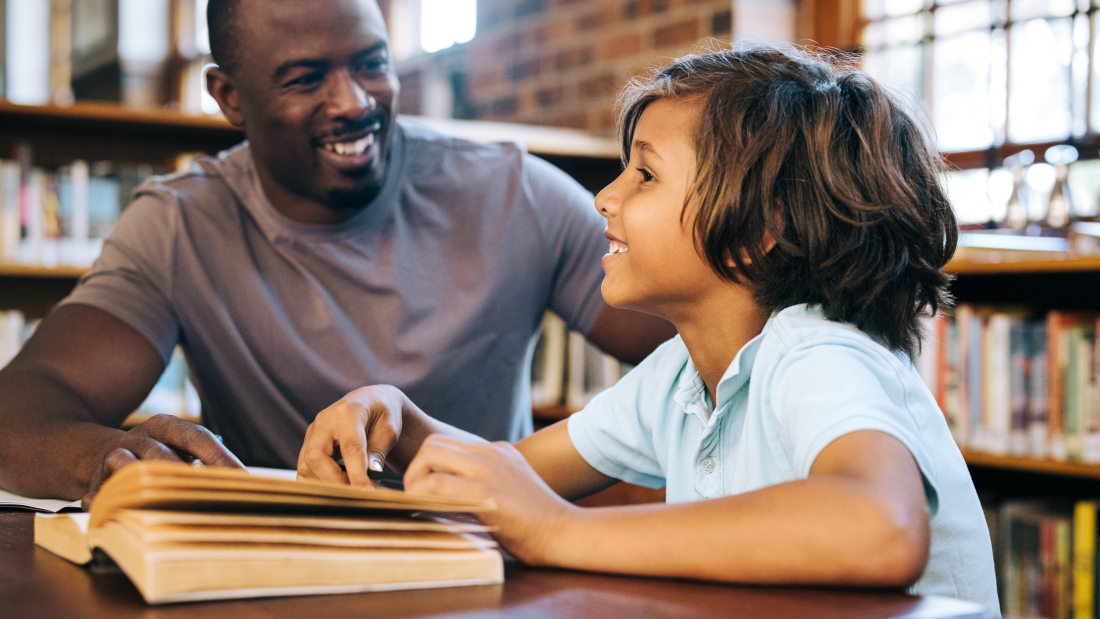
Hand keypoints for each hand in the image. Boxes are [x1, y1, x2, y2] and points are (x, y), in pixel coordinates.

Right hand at [82, 414, 243, 508]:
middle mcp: (139, 439)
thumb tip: (239, 484)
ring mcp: (113, 459)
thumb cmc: (153, 454)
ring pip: (128, 470)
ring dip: (147, 489)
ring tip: (167, 507)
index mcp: (165, 426)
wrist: (92, 452)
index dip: (220, 457)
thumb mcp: (175, 448)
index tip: (243, 479)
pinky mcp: (93, 483)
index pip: (197, 437)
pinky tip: (125, 519)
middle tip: (208, 499)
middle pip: (161, 454)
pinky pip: (100, 495)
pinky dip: (110, 506)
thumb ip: (201, 461)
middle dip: (184, 478)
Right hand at [297, 385, 404, 486]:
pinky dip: (317, 483)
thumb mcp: (389, 429)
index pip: (350, 447)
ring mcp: (312, 433)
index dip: (357, 473)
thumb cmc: (384, 414)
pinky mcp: (308, 445)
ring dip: (325, 484)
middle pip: (316, 457)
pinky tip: (337, 487)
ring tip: (350, 489)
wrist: (371, 402)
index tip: (366, 492)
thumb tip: (372, 474)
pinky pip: (304, 470)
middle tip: (357, 493)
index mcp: (348, 411)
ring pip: (305, 467)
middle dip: (335, 481)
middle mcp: (324, 420)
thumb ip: (379, 451)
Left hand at [404, 435, 573, 565]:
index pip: (450, 444)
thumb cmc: (540, 521)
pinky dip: (422, 495)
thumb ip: (488, 483)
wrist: (563, 531)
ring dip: (414, 479)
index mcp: (498, 451)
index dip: (429, 464)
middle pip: (434, 443)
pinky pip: (437, 484)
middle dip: (416, 468)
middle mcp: (491, 453)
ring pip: (431, 456)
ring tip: (415, 503)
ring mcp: (488, 469)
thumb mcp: (513, 488)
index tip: (424, 487)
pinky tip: (424, 511)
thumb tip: (453, 496)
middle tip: (414, 494)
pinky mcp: (484, 491)